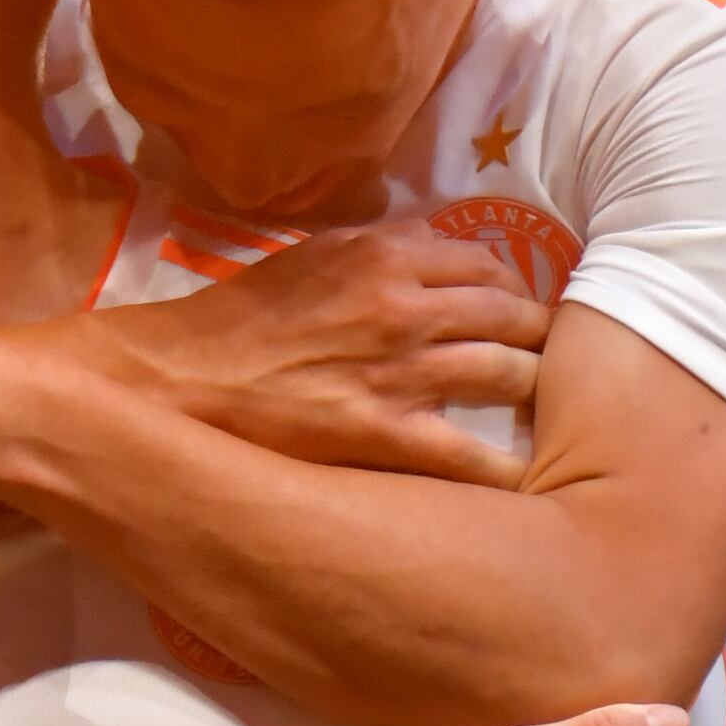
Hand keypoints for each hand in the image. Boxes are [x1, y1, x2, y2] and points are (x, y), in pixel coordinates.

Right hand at [88, 219, 547, 483]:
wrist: (180, 379)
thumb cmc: (240, 318)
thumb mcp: (310, 254)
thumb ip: (376, 245)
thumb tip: (431, 246)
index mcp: (386, 254)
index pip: (487, 263)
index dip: (513, 288)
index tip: (515, 310)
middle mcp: (407, 305)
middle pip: (513, 314)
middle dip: (537, 337)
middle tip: (545, 360)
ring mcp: (402, 371)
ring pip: (509, 373)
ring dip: (530, 390)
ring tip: (536, 410)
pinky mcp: (387, 434)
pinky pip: (472, 454)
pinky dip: (504, 467)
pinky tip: (521, 480)